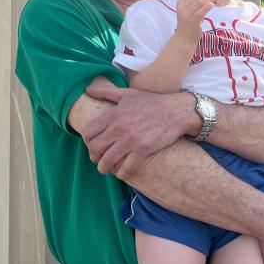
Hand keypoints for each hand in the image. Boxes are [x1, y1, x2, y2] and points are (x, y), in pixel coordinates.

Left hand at [82, 85, 198, 177]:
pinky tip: (122, 172)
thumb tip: (87, 90)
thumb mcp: (127, 94)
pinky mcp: (143, 150)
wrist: (177, 111)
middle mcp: (119, 128)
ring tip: (107, 169)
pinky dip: (121, 173)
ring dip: (104, 168)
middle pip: (95, 149)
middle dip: (94, 157)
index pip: (88, 133)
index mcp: (113, 115)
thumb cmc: (152, 102)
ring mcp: (131, 140)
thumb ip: (106, 92)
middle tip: (98, 159)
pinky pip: (126, 168)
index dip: (87, 142)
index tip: (93, 145)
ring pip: (107, 161)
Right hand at [175, 0, 219, 42]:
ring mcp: (186, 14)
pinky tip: (213, 4)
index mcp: (181, 2)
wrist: (184, 39)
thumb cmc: (189, 24)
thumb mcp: (190, 10)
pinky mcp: (191, 21)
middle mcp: (182, 7)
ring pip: (199, 2)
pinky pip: (200, 12)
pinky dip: (207, 7)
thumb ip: (196, 2)